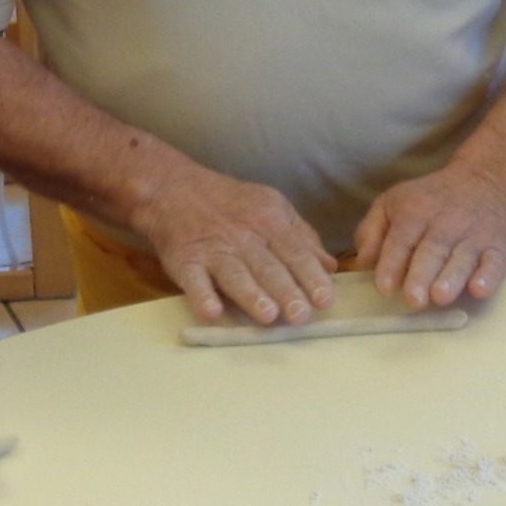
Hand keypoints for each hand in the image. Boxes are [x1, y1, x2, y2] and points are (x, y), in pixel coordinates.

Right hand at [135, 165, 336, 326]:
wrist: (174, 189)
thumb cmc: (231, 203)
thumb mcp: (272, 207)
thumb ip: (302, 237)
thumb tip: (330, 266)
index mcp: (269, 222)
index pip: (295, 252)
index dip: (310, 276)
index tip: (325, 300)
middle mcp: (243, 236)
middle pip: (268, 266)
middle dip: (286, 290)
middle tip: (301, 316)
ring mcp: (213, 249)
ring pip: (235, 274)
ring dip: (251, 294)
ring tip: (268, 315)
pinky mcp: (185, 260)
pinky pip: (194, 280)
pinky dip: (202, 295)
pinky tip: (211, 311)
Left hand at [351, 158, 505, 309]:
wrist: (484, 181)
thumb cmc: (429, 200)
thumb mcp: (392, 202)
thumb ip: (371, 231)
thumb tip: (363, 263)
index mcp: (414, 211)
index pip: (401, 240)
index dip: (392, 264)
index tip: (385, 288)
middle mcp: (445, 223)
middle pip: (431, 251)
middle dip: (421, 276)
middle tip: (412, 299)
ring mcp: (474, 236)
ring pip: (462, 259)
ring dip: (451, 278)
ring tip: (440, 297)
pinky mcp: (499, 248)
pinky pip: (495, 263)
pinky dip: (488, 276)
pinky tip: (479, 288)